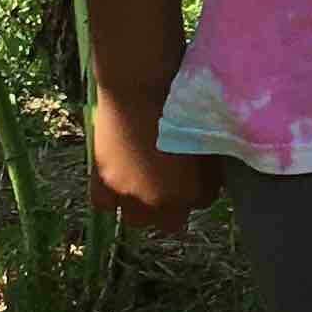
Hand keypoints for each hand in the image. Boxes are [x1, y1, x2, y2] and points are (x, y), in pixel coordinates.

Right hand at [90, 90, 220, 237]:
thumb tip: (205, 171)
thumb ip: (208, 163)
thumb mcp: (207, 135)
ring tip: (146, 183)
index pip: (204, 202)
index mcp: (193, 192)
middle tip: (173, 183)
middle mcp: (161, 203)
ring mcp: (129, 195)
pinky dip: (113, 197)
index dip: (201, 187)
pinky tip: (120, 181)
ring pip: (138, 220)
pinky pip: (105, 205)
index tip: (200, 173)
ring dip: (143, 207)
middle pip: (171, 223)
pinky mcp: (102, 182)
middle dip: (174, 207)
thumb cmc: (181, 104)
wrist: (139, 88)